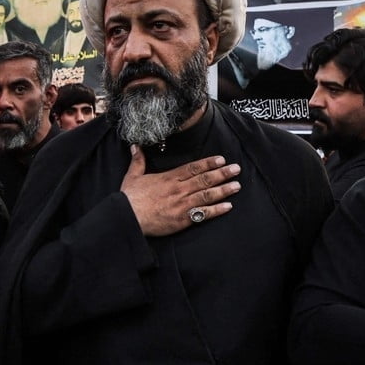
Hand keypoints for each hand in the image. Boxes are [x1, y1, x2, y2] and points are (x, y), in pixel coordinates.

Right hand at [120, 145, 239, 236]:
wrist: (128, 216)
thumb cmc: (130, 197)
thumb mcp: (132, 176)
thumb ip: (138, 160)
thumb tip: (135, 146)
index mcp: (169, 178)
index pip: (193, 168)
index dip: (208, 163)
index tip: (221, 159)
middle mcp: (179, 189)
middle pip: (205, 179)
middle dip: (222, 173)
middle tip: (236, 169)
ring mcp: (182, 204)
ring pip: (208, 194)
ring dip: (224, 190)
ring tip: (236, 186)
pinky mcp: (183, 219)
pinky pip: (203, 213)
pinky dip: (217, 210)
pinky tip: (228, 206)